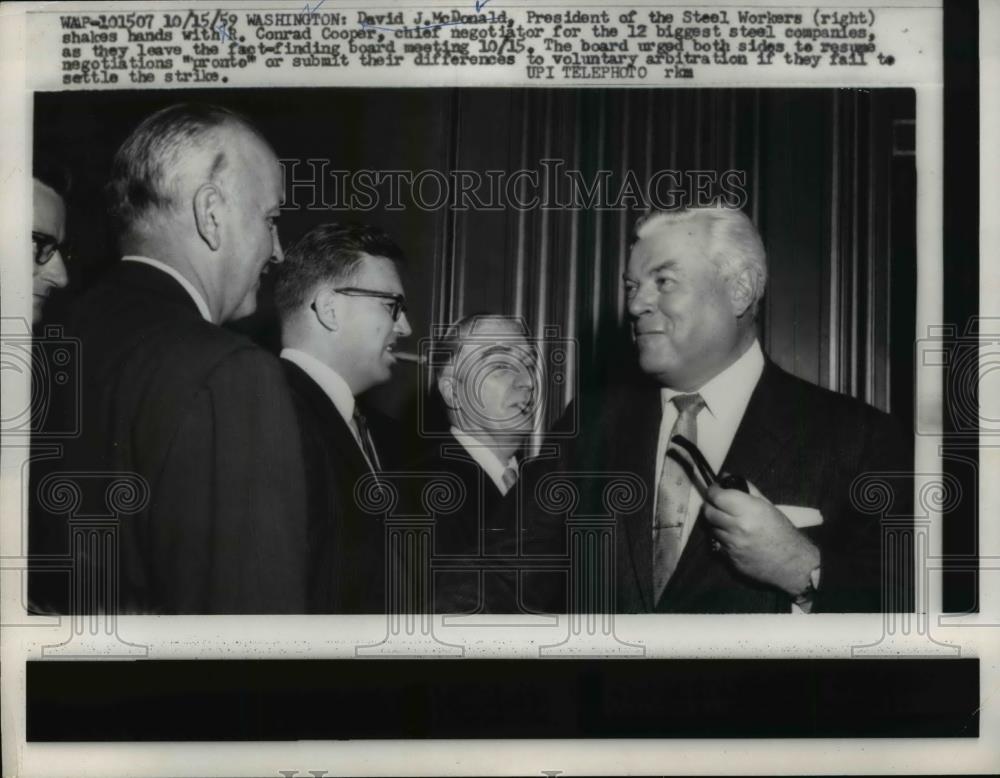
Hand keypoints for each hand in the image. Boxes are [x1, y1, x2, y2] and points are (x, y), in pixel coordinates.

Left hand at [703, 482, 819, 597]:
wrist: (793, 563)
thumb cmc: (782, 531)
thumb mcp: (767, 506)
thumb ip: (746, 490)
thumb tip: (726, 477)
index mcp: (749, 510)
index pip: (717, 496)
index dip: (713, 491)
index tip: (715, 489)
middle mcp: (738, 527)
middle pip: (709, 512)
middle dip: (710, 506)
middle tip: (718, 504)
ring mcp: (733, 544)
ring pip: (712, 528)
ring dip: (717, 523)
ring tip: (730, 523)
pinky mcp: (730, 559)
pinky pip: (718, 544)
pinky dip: (723, 539)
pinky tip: (735, 538)